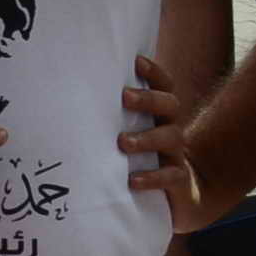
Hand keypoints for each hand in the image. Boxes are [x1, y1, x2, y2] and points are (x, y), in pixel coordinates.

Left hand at [115, 53, 208, 229]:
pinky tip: (133, 180)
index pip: (164, 87)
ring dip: (147, 138)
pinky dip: (153, 178)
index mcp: (159, 115)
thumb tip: (76, 91)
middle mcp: (170, 129)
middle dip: (148, 99)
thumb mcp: (132, 131)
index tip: (137, 61)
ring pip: (171, 138)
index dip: (154, 73)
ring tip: (123, 142)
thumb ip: (115, 114)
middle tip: (124, 96)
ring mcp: (176, 155)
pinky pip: (171, 177)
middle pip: (170, 106)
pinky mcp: (178, 181)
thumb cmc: (143, 155)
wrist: (177, 193)